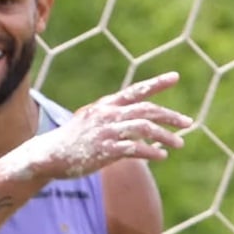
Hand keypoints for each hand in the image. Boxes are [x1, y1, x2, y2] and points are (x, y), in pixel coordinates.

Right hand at [11, 72, 193, 181]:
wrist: (47, 155)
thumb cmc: (71, 142)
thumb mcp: (91, 125)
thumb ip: (116, 124)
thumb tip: (144, 131)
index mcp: (104, 106)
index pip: (134, 91)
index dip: (155, 83)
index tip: (174, 77)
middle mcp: (107, 115)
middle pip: (146, 110)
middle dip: (170, 116)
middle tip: (187, 123)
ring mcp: (105, 132)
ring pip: (145, 128)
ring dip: (166, 136)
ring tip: (179, 144)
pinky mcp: (104, 150)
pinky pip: (135, 149)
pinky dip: (151, 152)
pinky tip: (161, 156)